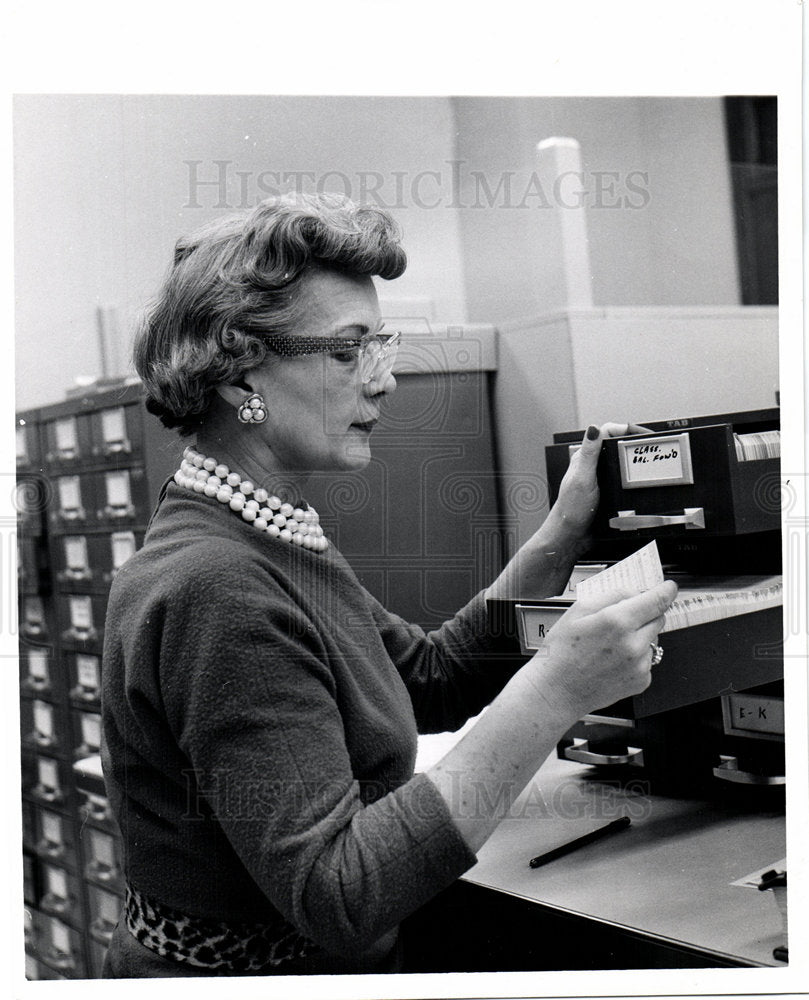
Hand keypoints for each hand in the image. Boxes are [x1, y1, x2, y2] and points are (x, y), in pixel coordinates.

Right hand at [526, 579, 677, 719]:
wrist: (557, 690)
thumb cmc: (562, 652)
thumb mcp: (578, 611)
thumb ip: (611, 596)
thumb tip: (634, 592)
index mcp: (617, 621)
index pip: (657, 600)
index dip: (666, 591)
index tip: (669, 588)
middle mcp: (633, 644)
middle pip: (658, 618)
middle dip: (646, 614)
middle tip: (623, 620)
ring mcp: (639, 664)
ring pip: (653, 639)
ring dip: (640, 636)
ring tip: (612, 645)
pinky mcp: (641, 680)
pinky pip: (648, 660)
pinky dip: (637, 657)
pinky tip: (614, 660)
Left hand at [552, 421, 650, 537]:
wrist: (572, 534)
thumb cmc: (571, 508)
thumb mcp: (582, 478)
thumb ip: (589, 454)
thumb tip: (594, 428)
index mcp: (585, 457)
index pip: (607, 432)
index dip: (626, 428)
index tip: (642, 433)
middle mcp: (593, 464)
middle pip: (617, 443)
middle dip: (634, 441)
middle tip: (651, 446)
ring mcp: (601, 477)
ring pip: (622, 460)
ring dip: (635, 459)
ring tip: (649, 460)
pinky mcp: (608, 490)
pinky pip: (623, 477)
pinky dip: (633, 475)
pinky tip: (641, 479)